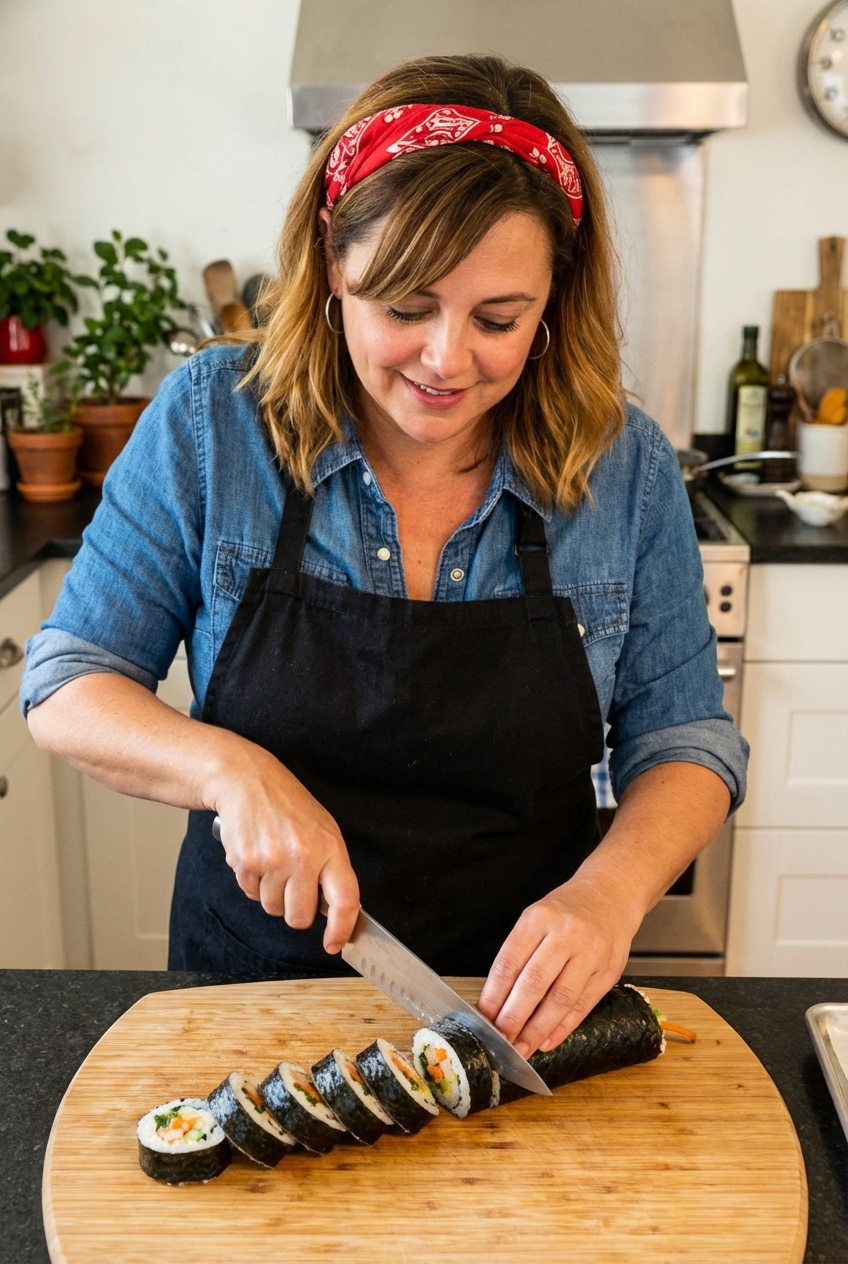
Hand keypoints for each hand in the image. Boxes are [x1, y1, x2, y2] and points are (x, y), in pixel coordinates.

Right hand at [210, 742, 359, 953]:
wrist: (248, 781)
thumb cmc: (288, 806)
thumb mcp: (322, 829)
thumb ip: (331, 868)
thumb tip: (335, 910)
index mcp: (330, 847)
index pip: (346, 899)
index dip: (342, 929)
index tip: (335, 944)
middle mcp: (303, 856)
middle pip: (300, 917)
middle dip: (295, 910)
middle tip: (292, 884)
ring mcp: (273, 861)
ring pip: (273, 909)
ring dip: (272, 894)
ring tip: (273, 861)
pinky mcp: (246, 863)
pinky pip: (250, 895)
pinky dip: (252, 883)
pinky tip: (256, 856)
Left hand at [476, 875, 641, 1057]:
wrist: (611, 894)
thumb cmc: (566, 911)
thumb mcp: (536, 918)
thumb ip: (518, 953)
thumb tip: (497, 1000)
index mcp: (538, 918)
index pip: (510, 962)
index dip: (494, 995)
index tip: (484, 1018)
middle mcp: (565, 934)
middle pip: (534, 983)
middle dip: (513, 1017)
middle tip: (500, 1040)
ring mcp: (590, 953)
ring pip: (560, 999)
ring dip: (537, 1029)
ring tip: (521, 1048)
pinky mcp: (608, 971)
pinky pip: (583, 1005)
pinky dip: (563, 1027)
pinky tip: (547, 1041)